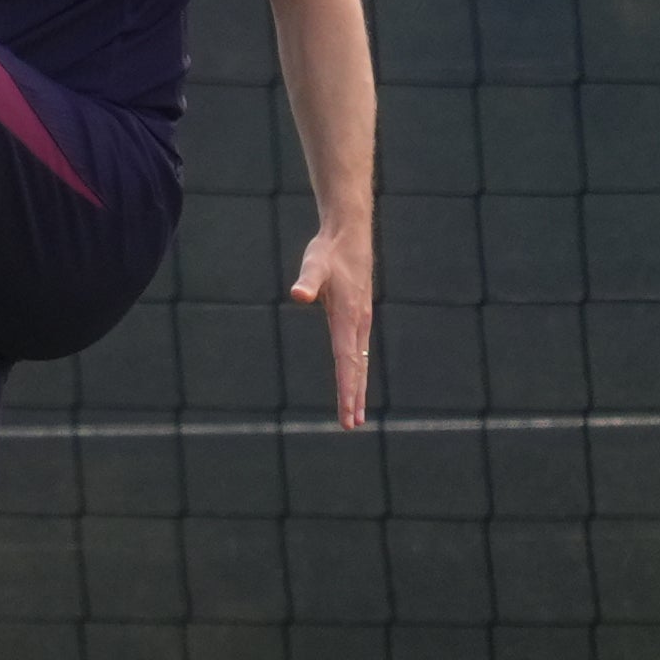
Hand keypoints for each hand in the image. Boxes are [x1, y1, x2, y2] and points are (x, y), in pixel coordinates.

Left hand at [290, 221, 373, 429]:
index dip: (346, 389)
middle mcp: (358, 323)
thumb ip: (307, 280)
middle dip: (352, 397)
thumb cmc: (329, 251)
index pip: (347, 361)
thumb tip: (299, 293)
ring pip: (361, 362)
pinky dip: (358, 371)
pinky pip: (359, 351)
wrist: (350, 234)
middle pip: (357, 368)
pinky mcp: (359, 316)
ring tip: (356, 415)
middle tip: (351, 425)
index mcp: (348, 318)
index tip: (347, 413)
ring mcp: (361, 321)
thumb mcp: (314, 263)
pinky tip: (355, 379)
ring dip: (357, 388)